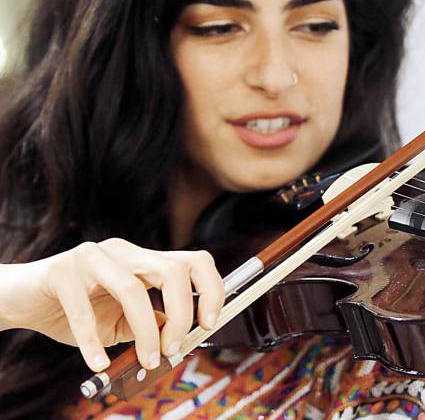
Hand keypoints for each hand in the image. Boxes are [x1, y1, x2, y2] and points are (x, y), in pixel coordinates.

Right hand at [0, 238, 223, 373]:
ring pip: (133, 289)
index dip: (211, 289)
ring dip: (146, 331)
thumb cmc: (74, 309)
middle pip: (172, 271)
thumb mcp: (120, 321)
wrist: (22, 299)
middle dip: (182, 313)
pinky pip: (83, 309)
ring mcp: (92, 256)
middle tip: (174, 347)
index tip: (210, 323)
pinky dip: (93, 342)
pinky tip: (97, 362)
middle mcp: (123, 252)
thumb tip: (179, 337)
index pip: (193, 262)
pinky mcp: (61, 271)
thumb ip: (150, 323)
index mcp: (143, 260)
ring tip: (147, 359)